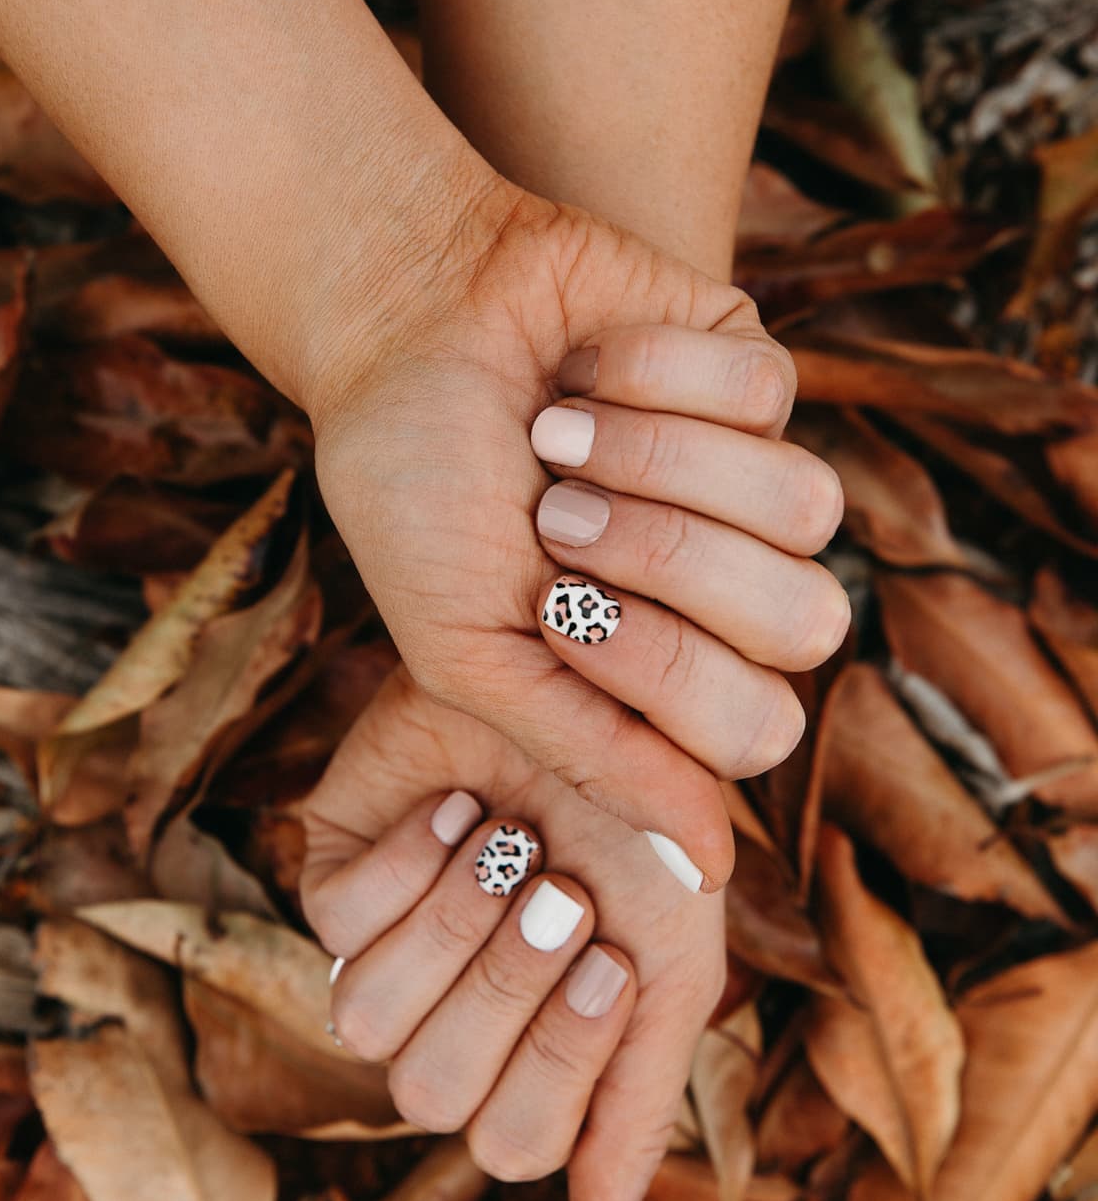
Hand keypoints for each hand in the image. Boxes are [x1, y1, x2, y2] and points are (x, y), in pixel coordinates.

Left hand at [300, 664, 727, 1200]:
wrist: (599, 694)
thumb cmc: (647, 832)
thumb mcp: (673, 967)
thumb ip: (638, 1106)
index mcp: (528, 1060)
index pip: (513, 1140)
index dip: (562, 1057)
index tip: (614, 953)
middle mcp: (446, 1023)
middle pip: (429, 1093)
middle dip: (505, 983)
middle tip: (561, 888)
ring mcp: (383, 956)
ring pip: (364, 1022)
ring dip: (453, 926)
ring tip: (509, 843)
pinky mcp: (331, 881)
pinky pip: (336, 923)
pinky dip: (412, 860)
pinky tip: (459, 806)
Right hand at [309, 185, 845, 889]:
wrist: (395, 326)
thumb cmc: (414, 497)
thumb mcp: (473, 653)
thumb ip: (591, 757)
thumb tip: (712, 873)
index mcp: (662, 674)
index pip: (753, 730)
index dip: (662, 675)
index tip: (551, 612)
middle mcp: (726, 589)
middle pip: (806, 627)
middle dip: (668, 565)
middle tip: (555, 520)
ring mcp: (750, 480)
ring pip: (805, 511)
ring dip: (657, 466)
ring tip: (557, 435)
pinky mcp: (755, 375)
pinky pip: (767, 396)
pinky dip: (653, 377)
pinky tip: (584, 370)